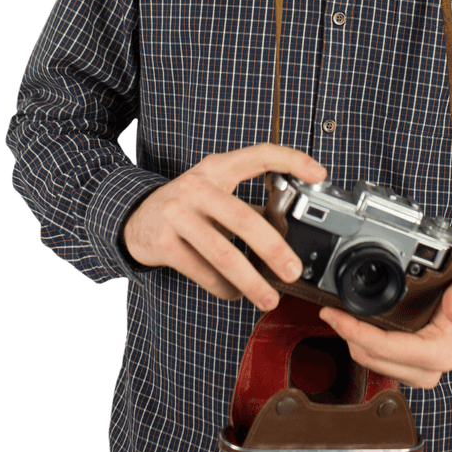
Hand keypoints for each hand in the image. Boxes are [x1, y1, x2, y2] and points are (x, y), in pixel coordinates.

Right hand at [122, 143, 327, 310]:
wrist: (133, 217)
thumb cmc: (186, 206)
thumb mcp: (215, 193)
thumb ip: (248, 206)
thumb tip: (290, 230)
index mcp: (217, 168)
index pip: (259, 154)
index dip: (291, 160)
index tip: (318, 173)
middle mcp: (197, 187)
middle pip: (243, 218)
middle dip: (272, 249)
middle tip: (292, 270)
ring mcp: (177, 214)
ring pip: (222, 254)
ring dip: (250, 281)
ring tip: (268, 297)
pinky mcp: (163, 242)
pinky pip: (202, 271)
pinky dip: (223, 288)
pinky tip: (234, 293)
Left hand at [318, 261, 451, 388]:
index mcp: (440, 352)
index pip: (387, 348)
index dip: (356, 332)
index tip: (335, 315)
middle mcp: (428, 370)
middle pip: (373, 358)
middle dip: (347, 335)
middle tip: (328, 312)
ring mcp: (417, 374)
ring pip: (371, 363)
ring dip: (351, 340)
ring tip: (336, 316)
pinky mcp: (407, 371)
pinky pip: (376, 362)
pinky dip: (361, 344)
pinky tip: (352, 326)